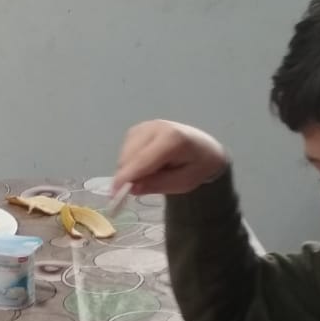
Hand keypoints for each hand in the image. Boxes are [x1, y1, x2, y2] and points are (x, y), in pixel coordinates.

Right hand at [113, 120, 228, 196]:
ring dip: (129, 169)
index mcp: (171, 139)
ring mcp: (145, 125)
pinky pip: (125, 149)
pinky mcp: (138, 129)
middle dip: (127, 176)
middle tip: (137, 190)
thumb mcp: (183, 183)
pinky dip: (129, 162)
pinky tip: (145, 166)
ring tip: (151, 175)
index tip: (114, 194)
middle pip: (130, 156)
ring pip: (125, 153)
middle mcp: (156, 127)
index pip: (142, 160)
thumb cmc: (197, 167)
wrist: (205, 149)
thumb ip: (158, 185)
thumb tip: (132, 188)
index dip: (126, 177)